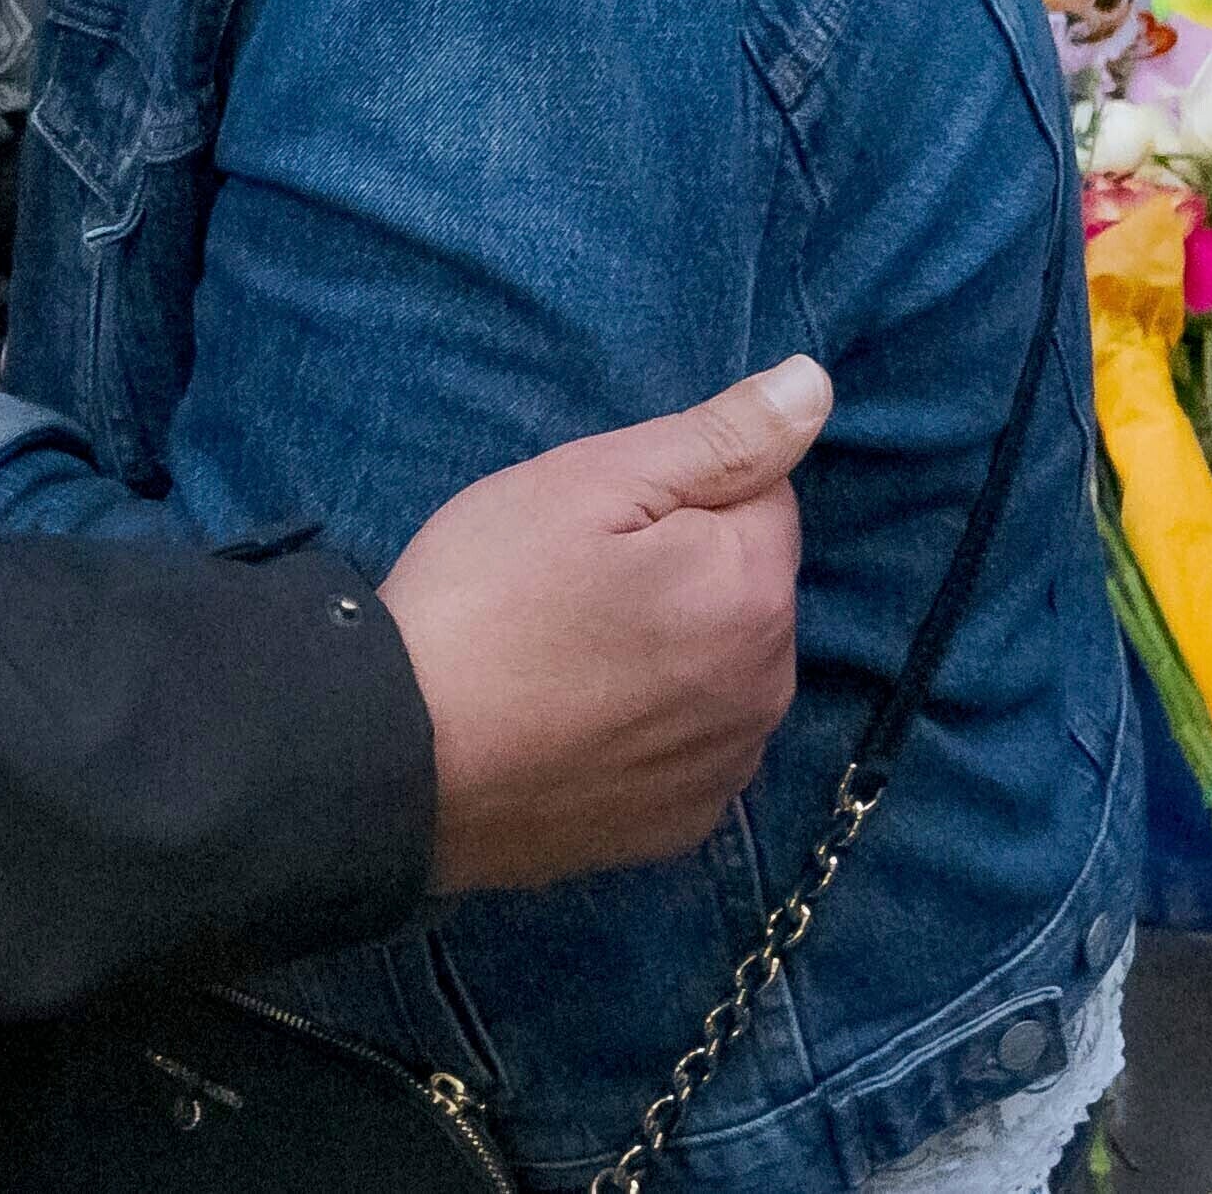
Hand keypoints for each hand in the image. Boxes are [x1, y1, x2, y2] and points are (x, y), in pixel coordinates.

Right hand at [380, 357, 828, 894]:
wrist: (397, 759)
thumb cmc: (484, 600)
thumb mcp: (586, 485)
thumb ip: (717, 438)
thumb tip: (814, 384)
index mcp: (752, 591)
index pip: (761, 500)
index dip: (675, 497)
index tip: (594, 524)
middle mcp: (766, 689)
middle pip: (746, 590)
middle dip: (683, 573)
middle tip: (567, 586)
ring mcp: (724, 770)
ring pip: (720, 670)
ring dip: (672, 652)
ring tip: (563, 656)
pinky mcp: (679, 827)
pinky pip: (688, 748)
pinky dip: (648, 729)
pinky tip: (572, 723)